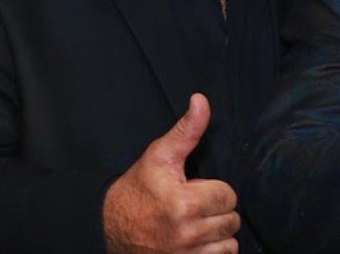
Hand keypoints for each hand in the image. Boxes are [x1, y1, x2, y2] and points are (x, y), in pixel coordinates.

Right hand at [103, 93, 239, 252]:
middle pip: (231, 220)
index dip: (214, 190)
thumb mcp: (160, 156)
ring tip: (197, 223)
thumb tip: (201, 100)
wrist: (108, 227)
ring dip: (217, 234)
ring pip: (229, 243)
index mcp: (184, 204)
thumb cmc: (137, 190)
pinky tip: (197, 241)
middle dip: (217, 211)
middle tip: (195, 207)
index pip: (228, 195)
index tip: (196, 190)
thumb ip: (186, 130)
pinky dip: (213, 252)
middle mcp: (186, 233)